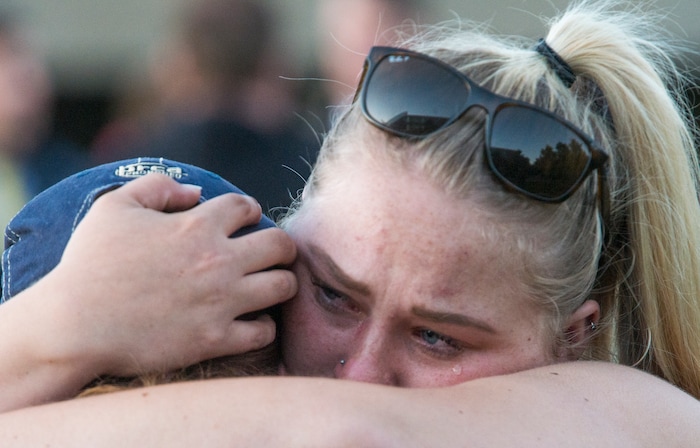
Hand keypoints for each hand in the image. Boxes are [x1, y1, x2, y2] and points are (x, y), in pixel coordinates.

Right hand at [32, 173, 296, 375]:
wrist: (73, 325)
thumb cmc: (89, 264)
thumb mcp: (114, 207)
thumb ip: (157, 187)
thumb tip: (197, 191)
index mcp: (196, 226)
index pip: (246, 207)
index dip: (249, 210)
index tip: (245, 220)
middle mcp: (218, 261)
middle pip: (280, 245)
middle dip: (281, 246)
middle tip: (272, 253)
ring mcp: (221, 302)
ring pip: (283, 286)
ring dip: (281, 282)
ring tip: (269, 284)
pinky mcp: (216, 339)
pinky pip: (264, 331)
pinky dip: (263, 325)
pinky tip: (252, 320)